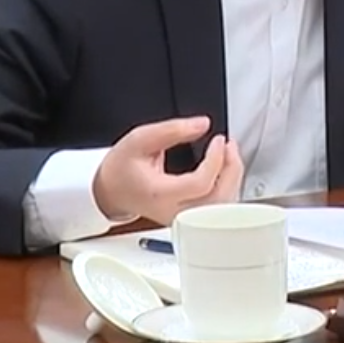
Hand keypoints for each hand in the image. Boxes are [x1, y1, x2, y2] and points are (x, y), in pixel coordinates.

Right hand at [92, 116, 243, 224]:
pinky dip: (227, 187)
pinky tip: (224, 169)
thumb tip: (203, 124)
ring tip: (229, 154)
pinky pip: (217, 209)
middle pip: (217, 200)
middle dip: (231, 169)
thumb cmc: (122, 168)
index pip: (200, 184)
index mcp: (161, 194)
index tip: (219, 140)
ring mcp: (183, 219)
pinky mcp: (189, 219)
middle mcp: (174, 212)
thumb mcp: (140, 139)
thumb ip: (172, 130)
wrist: (111, 190)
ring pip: (221, 208)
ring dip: (232, 178)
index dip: (216, 160)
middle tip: (229, 145)